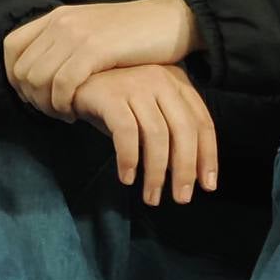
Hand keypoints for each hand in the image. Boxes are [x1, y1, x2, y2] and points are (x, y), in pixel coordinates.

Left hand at [4, 0, 199, 119]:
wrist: (171, 21)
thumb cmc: (135, 34)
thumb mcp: (93, 32)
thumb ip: (67, 45)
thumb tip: (44, 72)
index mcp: (58, 16)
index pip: (12, 47)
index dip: (14, 77)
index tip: (32, 96)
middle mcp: (61, 22)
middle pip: (22, 69)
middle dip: (32, 98)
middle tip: (53, 111)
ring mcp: (76, 34)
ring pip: (37, 80)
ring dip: (47, 105)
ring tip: (66, 114)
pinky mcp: (95, 49)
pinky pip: (62, 84)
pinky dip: (64, 104)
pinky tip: (77, 112)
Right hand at [70, 64, 219, 205]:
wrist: (72, 83)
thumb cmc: (116, 104)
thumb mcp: (148, 116)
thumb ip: (169, 137)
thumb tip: (188, 176)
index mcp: (177, 83)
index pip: (202, 123)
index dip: (208, 156)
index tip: (207, 186)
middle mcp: (161, 80)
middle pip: (184, 130)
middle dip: (185, 169)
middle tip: (182, 199)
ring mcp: (136, 84)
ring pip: (156, 135)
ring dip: (156, 172)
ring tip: (152, 197)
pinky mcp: (111, 94)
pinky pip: (126, 132)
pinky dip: (129, 158)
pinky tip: (127, 178)